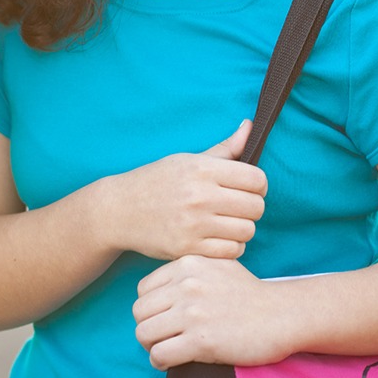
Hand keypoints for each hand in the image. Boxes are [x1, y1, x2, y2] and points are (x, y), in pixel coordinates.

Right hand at [109, 122, 265, 260]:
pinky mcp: (189, 248)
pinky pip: (232, 251)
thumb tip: (251, 126)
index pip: (256, 179)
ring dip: (241, 229)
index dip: (258, 185)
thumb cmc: (155, 181)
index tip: (248, 188)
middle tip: (236, 207)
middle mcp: (199, 196)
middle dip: (251, 207)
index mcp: (201, 169)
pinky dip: (230, 247)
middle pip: (256, 207)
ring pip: (247, 231)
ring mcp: (194, 224)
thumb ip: (223, 149)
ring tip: (226, 223)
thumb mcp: (186, 160)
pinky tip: (216, 238)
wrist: (119, 210)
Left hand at [133, 255, 291, 369]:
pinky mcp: (201, 340)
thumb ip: (187, 272)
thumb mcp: (216, 266)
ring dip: (151, 346)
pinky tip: (170, 361)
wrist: (283, 314)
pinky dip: (160, 360)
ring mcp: (193, 313)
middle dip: (147, 327)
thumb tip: (161, 290)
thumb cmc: (250, 293)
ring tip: (164, 350)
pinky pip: (160, 354)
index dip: (149, 308)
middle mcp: (185, 286)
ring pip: (144, 333)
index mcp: (186, 266)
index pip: (143, 290)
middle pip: (140, 312)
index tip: (161, 319)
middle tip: (160, 338)